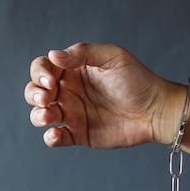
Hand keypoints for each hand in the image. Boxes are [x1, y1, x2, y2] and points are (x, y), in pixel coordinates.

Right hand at [25, 43, 181, 147]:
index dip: (39, 73)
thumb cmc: (137, 80)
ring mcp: (73, 114)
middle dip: (34, 94)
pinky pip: (56, 138)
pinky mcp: (79, 134)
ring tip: (49, 116)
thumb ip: (83, 52)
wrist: (155, 111)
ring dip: (37, 116)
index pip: (43, 68)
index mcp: (73, 70)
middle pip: (35, 91)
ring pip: (41, 115)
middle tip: (48, 99)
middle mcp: (69, 91)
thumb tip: (55, 56)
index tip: (51, 80)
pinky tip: (56, 134)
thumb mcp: (113, 57)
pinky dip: (50, 138)